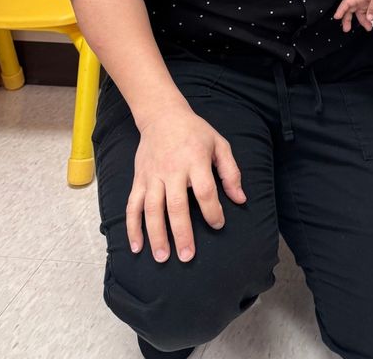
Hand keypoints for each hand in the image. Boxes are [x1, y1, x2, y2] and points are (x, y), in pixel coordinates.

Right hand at [126, 105, 245, 263]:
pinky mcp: (139, 179)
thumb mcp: (219, 144)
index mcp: (195, 160)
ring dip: (156, 235)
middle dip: (182, 233)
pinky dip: (131, 227)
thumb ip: (231, 172)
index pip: (205, 190)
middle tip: (187, 256)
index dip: (212, 210)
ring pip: (152, 209)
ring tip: (162, 257)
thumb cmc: (195, 132)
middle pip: (176, 205)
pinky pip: (133, 205)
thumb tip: (241, 199)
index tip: (218, 224)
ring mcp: (153, 176)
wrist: (162, 116)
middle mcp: (172, 170)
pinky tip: (135, 246)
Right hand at [333, 0, 372, 31]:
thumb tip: (369, 18)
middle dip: (347, 19)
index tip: (336, 17)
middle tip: (347, 29)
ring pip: (359, 11)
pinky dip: (368, 16)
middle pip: (350, 9)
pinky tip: (371, 20)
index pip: (347, 3)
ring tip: (367, 28)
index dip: (341, 10)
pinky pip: (366, 10)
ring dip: (362, 20)